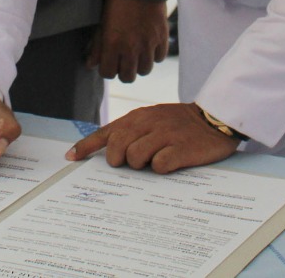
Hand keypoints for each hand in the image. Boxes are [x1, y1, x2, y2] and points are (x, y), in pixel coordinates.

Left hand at [67, 102, 241, 173]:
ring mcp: (165, 135)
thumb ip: (129, 131)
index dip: (86, 146)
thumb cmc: (178, 124)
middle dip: (117, 159)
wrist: (214, 120)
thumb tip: (105, 152)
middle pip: (116, 146)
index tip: (71, 158)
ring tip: (151, 161)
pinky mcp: (181, 149)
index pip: (106, 132)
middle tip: (127, 163)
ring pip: (134, 156)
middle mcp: (148, 123)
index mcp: (138, 116)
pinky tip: (169, 163)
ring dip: (139, 165)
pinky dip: (160, 168)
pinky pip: (159, 165)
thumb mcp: (151, 119)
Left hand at [87, 0, 168, 81]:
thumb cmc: (115, 0)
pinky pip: (159, 58)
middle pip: (128, 77)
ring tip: (135, 54)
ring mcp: (148, 44)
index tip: (108, 63)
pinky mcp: (162, 37)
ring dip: (139, 65)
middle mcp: (131, 47)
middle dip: (123, 71)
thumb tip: (90, 65)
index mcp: (112, 44)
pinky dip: (154, 55)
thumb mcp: (102, 22)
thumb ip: (97, 46)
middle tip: (122, 61)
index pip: (108, 73)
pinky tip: (148, 46)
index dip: (107, 70)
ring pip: (144, 70)